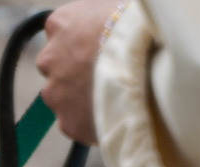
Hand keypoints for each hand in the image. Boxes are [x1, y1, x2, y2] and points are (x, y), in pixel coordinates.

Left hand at [36, 0, 126, 145]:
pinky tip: (113, 114)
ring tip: (112, 96)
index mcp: (61, 24)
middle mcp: (49, 59)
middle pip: (57, 67)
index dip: (81, 42)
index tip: (98, 47)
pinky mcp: (68, 122)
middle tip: (104, 74)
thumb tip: (100, 26)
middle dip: (75, 72)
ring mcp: (56, 93)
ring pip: (62, 97)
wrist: (149, 67)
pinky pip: (75, 122)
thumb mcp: (113, 10)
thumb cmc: (137, 31)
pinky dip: (90, 121)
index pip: (61, 32)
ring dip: (81, 97)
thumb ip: (96, 20)